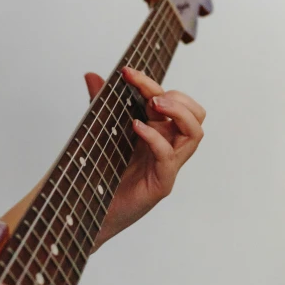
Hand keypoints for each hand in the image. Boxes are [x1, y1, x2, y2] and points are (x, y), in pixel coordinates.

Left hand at [85, 67, 205, 249]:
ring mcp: (168, 165)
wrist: (90, 212)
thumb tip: (92, 75)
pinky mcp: (161, 183)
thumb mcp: (100, 131)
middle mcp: (168, 146)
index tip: (127, 72)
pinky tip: (137, 128)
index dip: (150, 83)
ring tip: (154, 104)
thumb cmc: (100, 174)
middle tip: (151, 96)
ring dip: (178, 113)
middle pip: (194, 114)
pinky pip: (169, 158)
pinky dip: (156, 138)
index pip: (171, 101)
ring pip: (194, 134)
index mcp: (158, 132)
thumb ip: (99, 104)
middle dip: (176, 97)